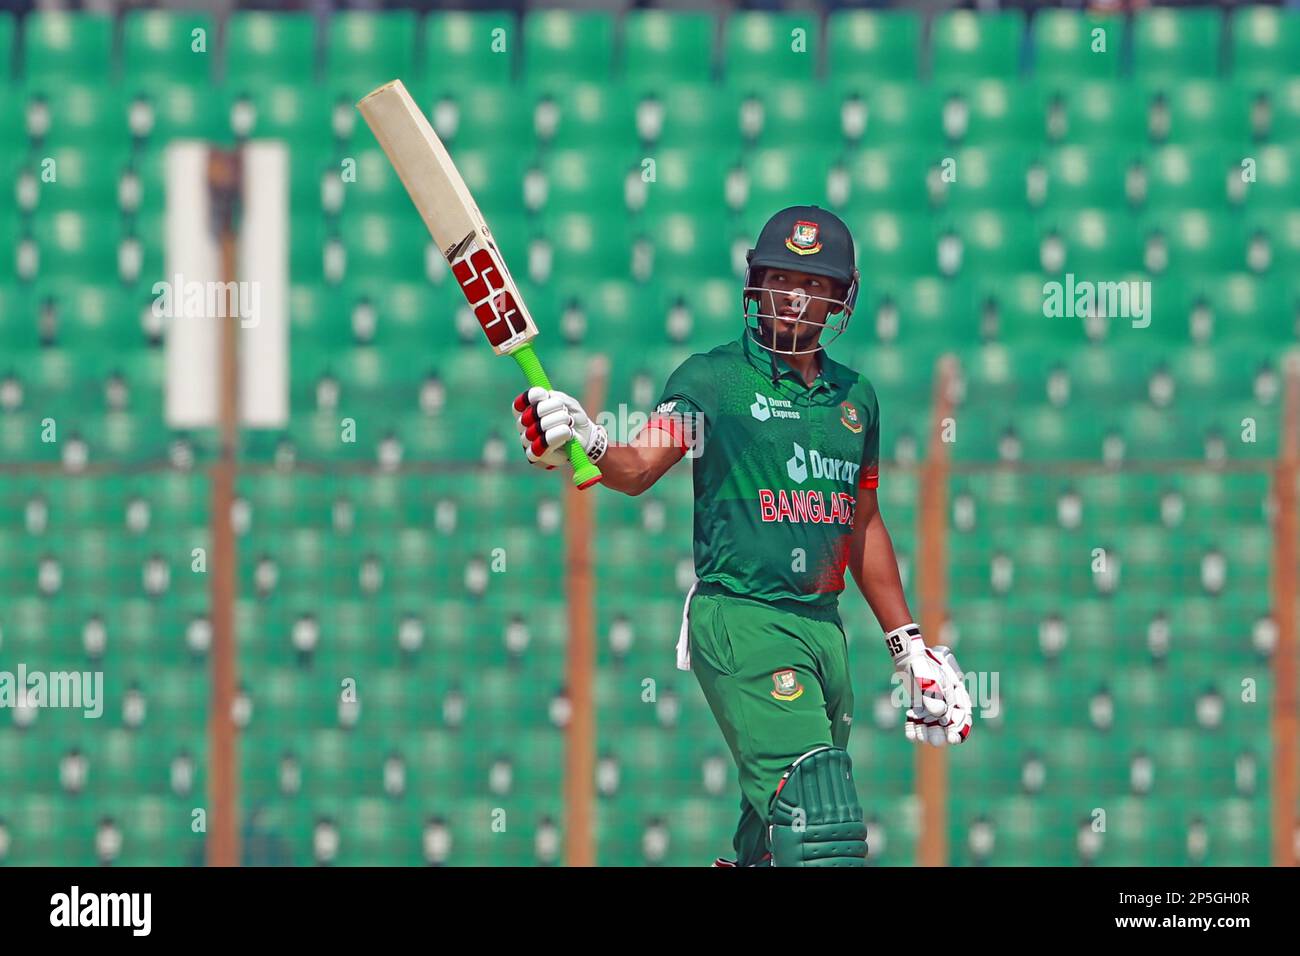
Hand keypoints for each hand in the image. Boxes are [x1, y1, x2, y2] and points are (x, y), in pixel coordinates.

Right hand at [513, 386, 607, 470]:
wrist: (584, 438)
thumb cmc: (573, 419)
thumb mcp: (570, 404)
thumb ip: (559, 397)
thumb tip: (549, 396)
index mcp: (528, 411)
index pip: (520, 403)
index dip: (530, 397)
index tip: (545, 394)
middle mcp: (523, 425)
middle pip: (531, 414)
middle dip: (552, 408)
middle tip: (565, 413)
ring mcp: (527, 440)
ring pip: (537, 428)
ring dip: (558, 422)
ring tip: (568, 424)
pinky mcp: (533, 455)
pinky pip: (540, 445)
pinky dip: (556, 436)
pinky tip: (566, 434)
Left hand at [885, 624, 972, 746]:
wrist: (909, 657)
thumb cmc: (924, 664)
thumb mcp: (929, 677)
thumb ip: (934, 693)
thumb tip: (939, 713)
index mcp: (957, 695)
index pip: (963, 716)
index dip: (960, 730)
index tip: (953, 738)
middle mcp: (946, 703)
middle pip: (947, 724)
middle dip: (942, 734)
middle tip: (936, 741)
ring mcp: (932, 705)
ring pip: (932, 724)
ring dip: (927, 733)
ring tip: (921, 737)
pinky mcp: (919, 706)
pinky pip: (918, 720)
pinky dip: (914, 728)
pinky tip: (910, 734)